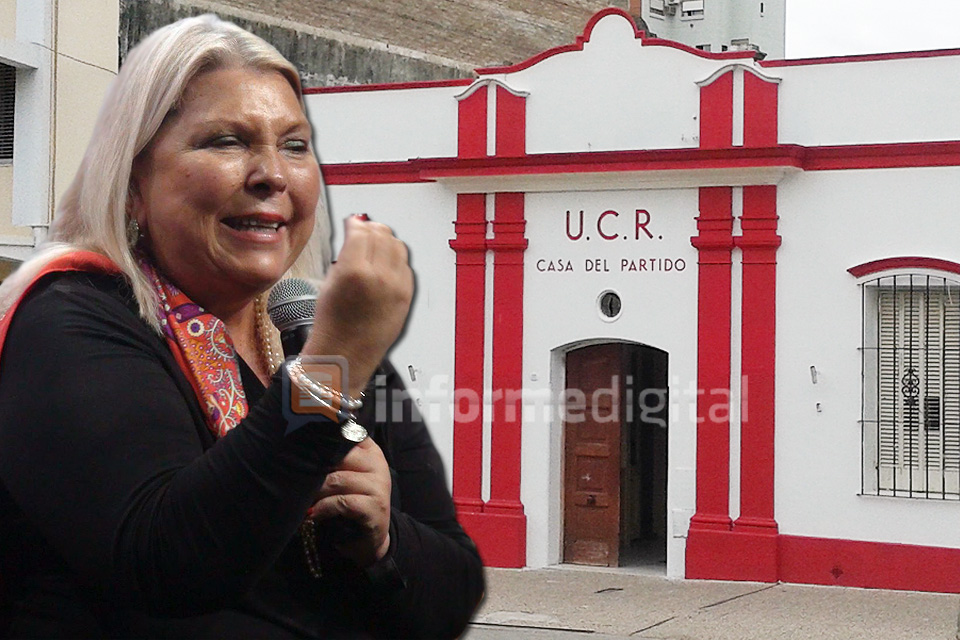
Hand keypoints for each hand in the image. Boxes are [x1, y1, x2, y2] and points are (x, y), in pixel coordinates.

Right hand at [302, 215, 412, 395]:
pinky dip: (395, 261)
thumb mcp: (329, 282)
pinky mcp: (407, 296)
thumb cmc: (332, 326)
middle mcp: (379, 276)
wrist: (346, 355)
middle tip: (362, 232)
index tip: (352, 224)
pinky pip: (405, 266)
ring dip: (385, 241)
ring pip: (398, 246)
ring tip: (374, 248)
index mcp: (354, 271)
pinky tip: (383, 266)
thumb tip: (357, 233)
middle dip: (371, 229)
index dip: (355, 224)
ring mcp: (397, 287)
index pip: (361, 230)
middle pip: (382, 233)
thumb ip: (346, 254)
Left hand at [307, 437, 391, 566]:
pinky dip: (324, 508)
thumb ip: (332, 458)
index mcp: (370, 450)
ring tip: (303, 500)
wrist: (370, 537)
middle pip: (338, 456)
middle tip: (296, 479)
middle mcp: (377, 463)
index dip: (321, 440)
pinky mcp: (375, 507)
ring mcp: (379, 485)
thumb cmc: (351, 501)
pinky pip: (342, 502)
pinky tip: (313, 514)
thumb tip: (298, 447)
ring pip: (337, 480)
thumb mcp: (344, 475)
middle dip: (314, 470)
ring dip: (315, 492)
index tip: (300, 445)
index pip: (345, 434)